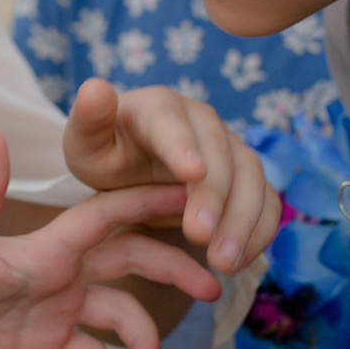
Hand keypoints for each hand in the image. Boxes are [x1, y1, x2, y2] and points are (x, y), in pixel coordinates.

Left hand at [0, 130, 223, 348]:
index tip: (197, 196)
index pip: (110, 215)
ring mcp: (57, 308)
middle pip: (133, 261)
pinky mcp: (46, 343)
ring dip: (145, 339)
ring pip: (120, 316)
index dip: (152, 203)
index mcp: (47, 244)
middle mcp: (62, 271)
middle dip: (174, 270)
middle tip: (214, 286)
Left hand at [64, 78, 279, 273]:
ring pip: (251, 178)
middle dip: (214, 197)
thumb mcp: (85, 143)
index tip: (191, 173)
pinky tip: (240, 261)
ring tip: (225, 262)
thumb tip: (95, 86)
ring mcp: (229, 148)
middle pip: (220, 154)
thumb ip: (89, 120)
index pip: (173, 123)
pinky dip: (259, 231)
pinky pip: (265, 201)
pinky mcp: (244, 177)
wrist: (133, 167)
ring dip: (243, 221)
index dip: (183, 146)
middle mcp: (202, 121)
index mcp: (160, 107)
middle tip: (200, 237)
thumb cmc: (106, 154)